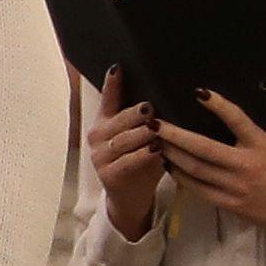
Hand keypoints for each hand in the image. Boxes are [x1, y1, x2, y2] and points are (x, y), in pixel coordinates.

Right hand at [87, 82, 165, 239]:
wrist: (131, 198)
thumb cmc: (141, 162)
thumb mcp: (142, 138)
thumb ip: (146, 119)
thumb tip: (167, 94)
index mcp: (105, 122)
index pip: (108, 98)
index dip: (112, 83)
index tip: (118, 67)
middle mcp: (98, 136)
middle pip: (119, 119)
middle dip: (136, 113)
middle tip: (151, 108)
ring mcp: (100, 156)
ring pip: (124, 140)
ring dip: (142, 134)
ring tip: (157, 130)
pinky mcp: (108, 174)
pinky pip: (127, 161)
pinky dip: (143, 156)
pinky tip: (155, 151)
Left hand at [159, 91, 265, 239]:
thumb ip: (248, 138)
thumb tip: (219, 121)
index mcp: (261, 147)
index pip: (238, 120)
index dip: (219, 105)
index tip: (199, 92)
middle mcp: (246, 166)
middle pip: (202, 148)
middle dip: (174, 135)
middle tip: (154, 123)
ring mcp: (236, 187)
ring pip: (195, 169)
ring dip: (171, 155)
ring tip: (155, 143)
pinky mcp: (231, 204)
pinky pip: (199, 190)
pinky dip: (181, 177)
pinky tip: (170, 167)